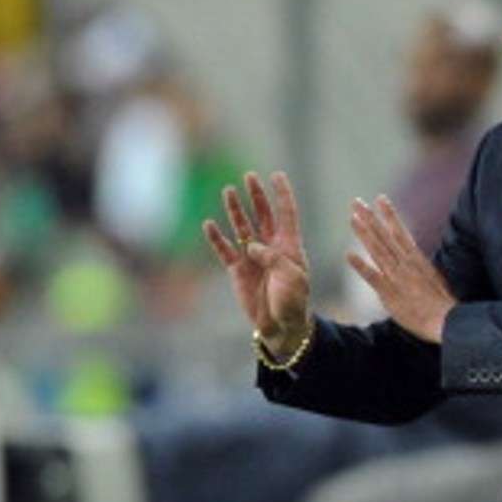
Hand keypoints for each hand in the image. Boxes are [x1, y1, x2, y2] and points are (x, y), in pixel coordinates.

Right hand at [203, 171, 311, 350]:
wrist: (280, 326)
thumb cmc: (293, 301)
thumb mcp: (292, 277)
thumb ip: (273, 258)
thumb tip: (252, 245)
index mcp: (289, 246)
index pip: (286, 213)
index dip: (282, 194)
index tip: (277, 175)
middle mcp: (270, 246)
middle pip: (262, 214)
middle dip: (256, 196)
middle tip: (249, 177)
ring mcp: (252, 257)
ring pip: (242, 227)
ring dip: (235, 210)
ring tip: (228, 191)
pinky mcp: (237, 270)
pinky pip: (225, 250)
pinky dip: (217, 237)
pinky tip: (209, 224)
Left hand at [347, 195, 454, 342]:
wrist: (447, 321)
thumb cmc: (442, 302)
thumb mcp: (433, 276)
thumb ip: (419, 265)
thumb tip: (412, 256)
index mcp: (416, 259)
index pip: (400, 231)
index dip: (389, 214)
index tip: (380, 198)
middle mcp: (405, 264)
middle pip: (384, 236)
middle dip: (370, 218)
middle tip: (356, 202)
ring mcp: (396, 277)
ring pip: (377, 250)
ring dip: (364, 234)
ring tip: (352, 219)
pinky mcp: (389, 293)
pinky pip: (373, 278)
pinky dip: (361, 266)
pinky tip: (349, 255)